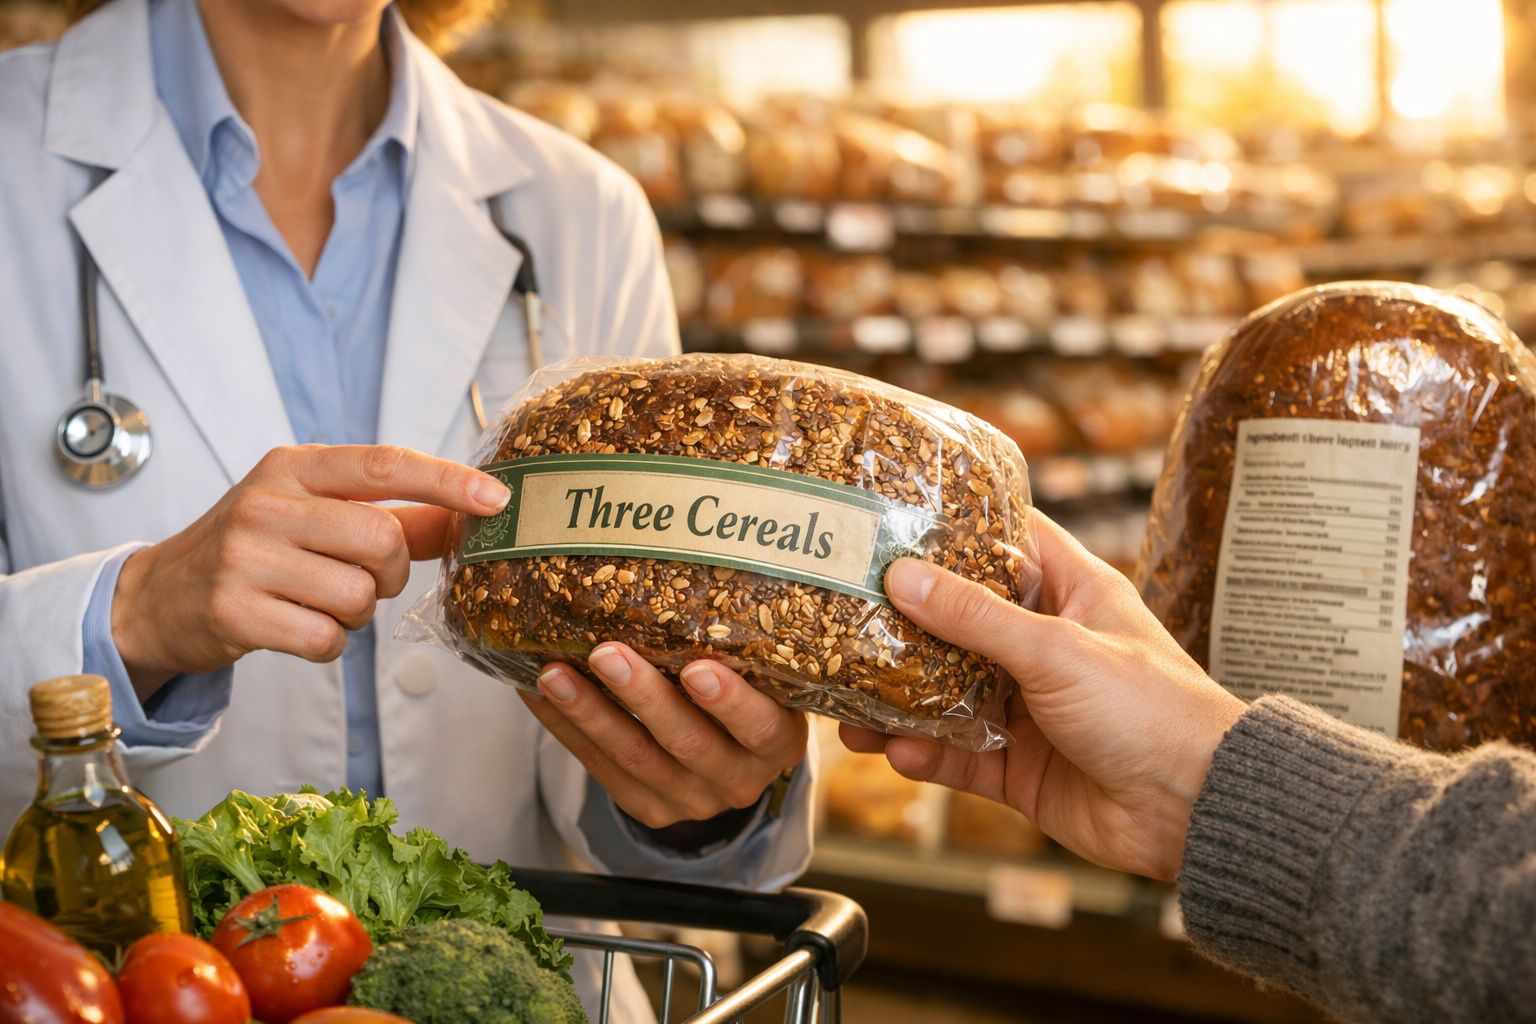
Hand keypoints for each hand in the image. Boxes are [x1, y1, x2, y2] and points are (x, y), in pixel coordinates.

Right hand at [112, 444, 509, 694]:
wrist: (160, 597)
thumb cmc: (257, 547)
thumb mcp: (315, 512)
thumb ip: (393, 515)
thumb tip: (471, 519)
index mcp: (294, 467)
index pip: (385, 464)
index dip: (448, 482)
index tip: (497, 500)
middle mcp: (267, 503)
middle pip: (381, 539)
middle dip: (390, 572)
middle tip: (365, 579)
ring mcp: (245, 557)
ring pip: (357, 595)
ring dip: (357, 613)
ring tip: (322, 602)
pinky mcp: (234, 612)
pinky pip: (326, 638)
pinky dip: (329, 642)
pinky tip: (299, 627)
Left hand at [520, 644, 807, 830]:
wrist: (731, 760)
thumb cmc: (750, 694)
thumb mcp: (764, 679)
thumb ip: (740, 649)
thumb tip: (683, 572)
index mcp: (777, 742)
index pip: (760, 727)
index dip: (730, 702)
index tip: (697, 668)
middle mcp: (738, 778)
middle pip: (687, 742)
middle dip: (643, 698)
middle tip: (607, 654)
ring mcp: (690, 799)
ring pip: (634, 757)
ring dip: (589, 712)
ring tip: (554, 673)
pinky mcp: (646, 805)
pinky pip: (600, 768)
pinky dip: (566, 729)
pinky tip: (537, 693)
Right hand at [840, 512, 1245, 880]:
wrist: (1195, 811)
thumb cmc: (1153, 710)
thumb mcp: (1058, 649)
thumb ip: (976, 617)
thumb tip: (903, 576)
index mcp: (1070, 592)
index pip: (1004, 539)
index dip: (951, 525)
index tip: (889, 516)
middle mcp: (1043, 644)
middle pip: (956, 620)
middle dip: (900, 621)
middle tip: (837, 612)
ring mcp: (1027, 706)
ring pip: (943, 692)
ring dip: (895, 696)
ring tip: (843, 696)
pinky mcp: (1017, 765)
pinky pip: (954, 755)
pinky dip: (921, 754)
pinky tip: (891, 749)